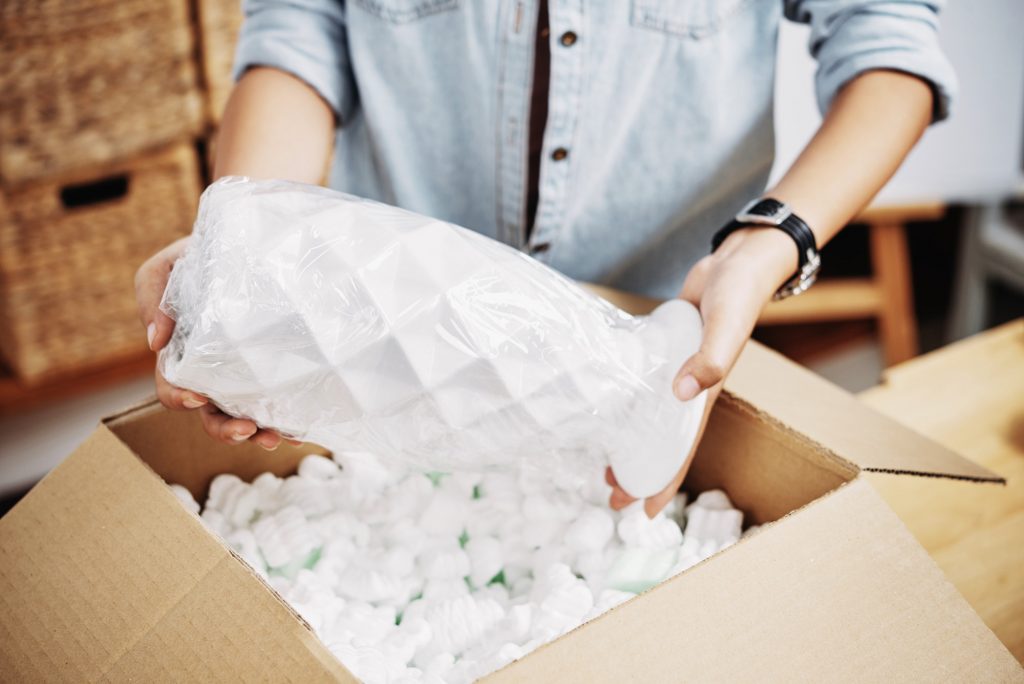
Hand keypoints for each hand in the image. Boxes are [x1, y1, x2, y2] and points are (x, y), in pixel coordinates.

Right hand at [135, 237, 293, 449]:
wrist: (247, 246)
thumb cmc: (200, 257)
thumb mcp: (167, 266)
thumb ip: (152, 296)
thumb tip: (155, 343)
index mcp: (182, 355)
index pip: (172, 388)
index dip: (180, 399)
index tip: (198, 397)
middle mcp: (212, 374)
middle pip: (211, 415)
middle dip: (225, 430)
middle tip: (246, 429)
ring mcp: (243, 376)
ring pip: (245, 417)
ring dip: (257, 433)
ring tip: (274, 437)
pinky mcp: (272, 370)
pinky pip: (278, 403)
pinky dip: (286, 421)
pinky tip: (299, 429)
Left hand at [607, 227, 796, 516]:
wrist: (739, 264)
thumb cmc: (738, 297)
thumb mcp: (725, 328)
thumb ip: (709, 359)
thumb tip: (680, 393)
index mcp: (703, 394)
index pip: (681, 450)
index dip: (664, 482)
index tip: (643, 512)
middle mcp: (688, 390)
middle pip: (660, 442)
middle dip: (639, 472)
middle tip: (609, 495)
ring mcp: (674, 371)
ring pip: (649, 419)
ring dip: (631, 443)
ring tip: (604, 465)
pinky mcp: (663, 352)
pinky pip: (643, 388)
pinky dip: (627, 405)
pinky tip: (607, 411)